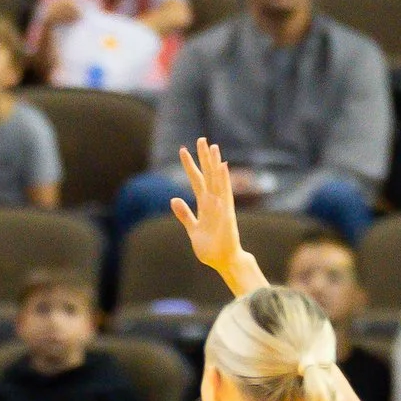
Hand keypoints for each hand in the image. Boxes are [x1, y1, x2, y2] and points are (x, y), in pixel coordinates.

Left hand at [169, 139, 261, 289]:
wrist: (223, 261)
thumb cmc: (211, 247)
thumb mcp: (193, 229)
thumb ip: (184, 214)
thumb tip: (173, 199)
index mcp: (204, 205)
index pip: (196, 180)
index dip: (190, 165)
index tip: (183, 150)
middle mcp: (213, 202)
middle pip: (208, 175)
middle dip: (204, 158)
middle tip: (201, 139)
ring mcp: (221, 206)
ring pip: (217, 180)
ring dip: (215, 164)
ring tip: (213, 146)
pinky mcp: (227, 214)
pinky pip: (225, 194)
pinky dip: (223, 180)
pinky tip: (222, 167)